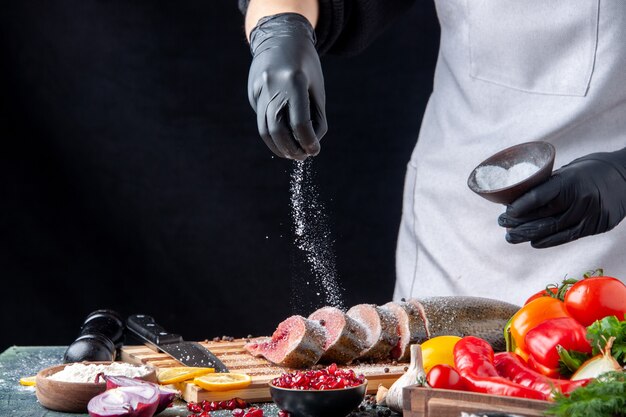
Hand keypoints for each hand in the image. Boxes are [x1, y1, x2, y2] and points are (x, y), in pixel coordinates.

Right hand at [247, 13, 326, 159]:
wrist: (281, 37)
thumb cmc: (306, 66)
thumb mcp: (317, 89)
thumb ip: (317, 118)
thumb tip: (310, 145)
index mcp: (295, 81)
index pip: (300, 123)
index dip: (308, 142)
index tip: (314, 151)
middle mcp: (273, 85)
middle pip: (277, 130)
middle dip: (290, 149)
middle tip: (301, 157)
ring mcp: (259, 89)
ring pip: (264, 129)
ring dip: (278, 147)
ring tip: (291, 153)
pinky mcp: (252, 93)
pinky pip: (262, 118)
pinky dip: (273, 131)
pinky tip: (283, 132)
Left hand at [498, 148, 625, 247]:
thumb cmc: (590, 170)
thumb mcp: (568, 171)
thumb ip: (547, 185)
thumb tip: (517, 198)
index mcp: (570, 181)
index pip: (538, 197)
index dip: (519, 207)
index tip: (506, 212)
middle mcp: (580, 199)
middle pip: (543, 216)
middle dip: (518, 223)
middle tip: (502, 224)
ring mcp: (589, 215)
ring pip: (552, 229)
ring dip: (528, 235)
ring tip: (511, 236)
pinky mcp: (595, 226)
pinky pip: (567, 237)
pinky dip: (548, 241)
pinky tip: (534, 242)